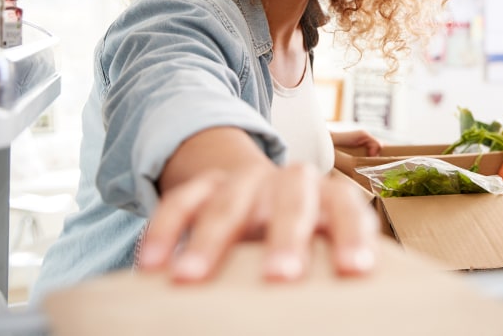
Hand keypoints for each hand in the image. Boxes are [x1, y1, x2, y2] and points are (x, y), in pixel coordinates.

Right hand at [138, 129, 378, 282]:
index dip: (352, 235)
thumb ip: (328, 277)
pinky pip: (180, 202)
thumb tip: (351, 322)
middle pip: (291, 200)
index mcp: (327, 198)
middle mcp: (288, 183)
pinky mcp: (205, 186)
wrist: (262, 192)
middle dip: (286, 236)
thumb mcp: (321, 249)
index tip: (354, 270)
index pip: (345, 207)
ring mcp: (244, 181)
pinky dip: (164, 232)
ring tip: (190, 280)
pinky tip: (149, 267)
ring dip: (210, 240)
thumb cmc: (303, 240)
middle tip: (281, 276)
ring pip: (228, 203)